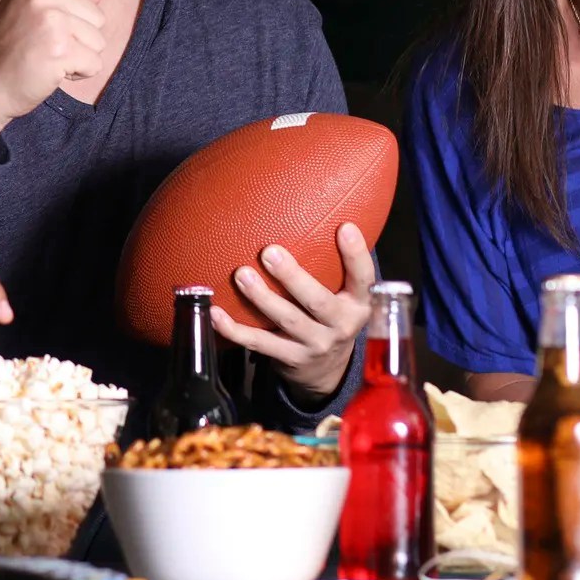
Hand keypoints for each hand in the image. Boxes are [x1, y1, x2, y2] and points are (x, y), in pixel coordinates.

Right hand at [0, 0, 106, 150]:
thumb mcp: (26, 5)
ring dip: (78, 57)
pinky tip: (51, 71)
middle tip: (44, 46)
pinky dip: (78, 74)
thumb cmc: (12, 47)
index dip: (72, 19)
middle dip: (78, 39)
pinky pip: (95, 64)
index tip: (40, 29)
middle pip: (97, 17)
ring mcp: (51, 20)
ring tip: (47, 58)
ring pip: (99, 41)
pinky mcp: (61, 49)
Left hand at [210, 222, 375, 402]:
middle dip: (292, 277)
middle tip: (269, 251)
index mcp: (358, 304)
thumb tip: (316, 209)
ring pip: (287, 320)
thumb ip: (337, 264)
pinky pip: (259, 344)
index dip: (356, 255)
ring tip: (241, 274)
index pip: (363, 278)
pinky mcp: (290, 359)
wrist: (328, 370)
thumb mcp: (345, 294)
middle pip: (317, 301)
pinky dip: (235, 330)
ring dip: (262, 298)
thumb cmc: (330, 314)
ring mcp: (315, 345)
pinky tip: (216, 313)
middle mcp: (341, 326)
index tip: (345, 227)